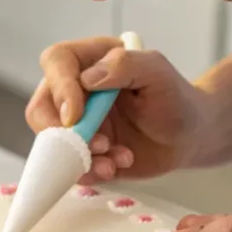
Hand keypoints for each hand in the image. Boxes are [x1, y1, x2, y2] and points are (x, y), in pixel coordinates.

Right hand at [25, 37, 209, 182]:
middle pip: (41, 108)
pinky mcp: (83, 152)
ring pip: (52, 142)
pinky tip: (118, 165)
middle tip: (98, 145)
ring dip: (80, 157)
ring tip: (116, 160)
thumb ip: (125, 65)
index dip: (60, 88)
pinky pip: (69, 166)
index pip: (56, 63)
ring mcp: (77, 124)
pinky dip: (90, 171)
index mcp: (90, 60)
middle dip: (63, 133)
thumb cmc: (176, 98)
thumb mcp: (157, 72)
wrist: (190, 136)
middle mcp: (76, 91)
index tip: (77, 115)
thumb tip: (87, 79)